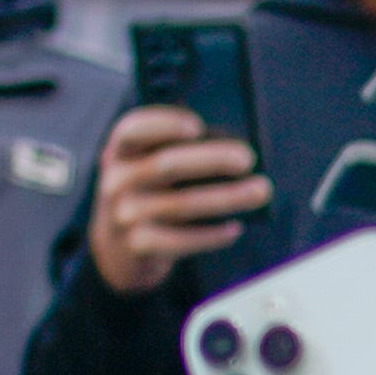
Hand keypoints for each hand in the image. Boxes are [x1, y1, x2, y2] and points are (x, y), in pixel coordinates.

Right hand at [89, 103, 270, 293]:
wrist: (117, 250)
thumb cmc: (148, 197)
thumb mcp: (147, 170)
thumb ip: (177, 155)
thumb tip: (233, 153)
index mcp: (120, 152)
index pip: (132, 130)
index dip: (164, 125)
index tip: (198, 126)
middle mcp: (116, 181)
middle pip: (167, 164)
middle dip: (212, 159)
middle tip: (247, 158)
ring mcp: (125, 215)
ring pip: (184, 204)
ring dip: (228, 197)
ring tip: (259, 191)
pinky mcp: (139, 246)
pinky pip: (183, 239)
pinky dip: (213, 234)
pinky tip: (235, 228)